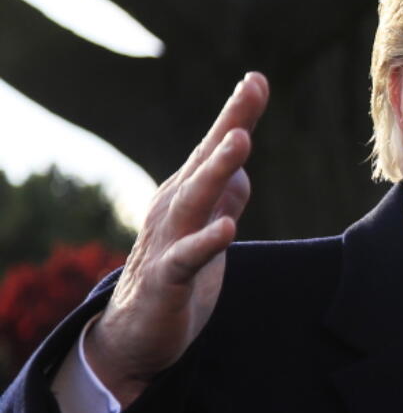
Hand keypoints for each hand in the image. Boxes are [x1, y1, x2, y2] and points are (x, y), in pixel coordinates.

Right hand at [84, 72, 269, 406]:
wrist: (135, 333)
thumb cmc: (175, 275)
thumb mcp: (208, 231)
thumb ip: (224, 200)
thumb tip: (242, 171)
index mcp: (186, 194)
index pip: (214, 148)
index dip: (236, 114)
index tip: (257, 78)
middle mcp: (173, 209)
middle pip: (205, 161)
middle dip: (229, 125)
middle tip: (250, 91)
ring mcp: (168, 242)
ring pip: (195, 200)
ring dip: (216, 169)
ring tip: (241, 141)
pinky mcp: (167, 280)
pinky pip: (188, 258)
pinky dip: (207, 242)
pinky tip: (228, 229)